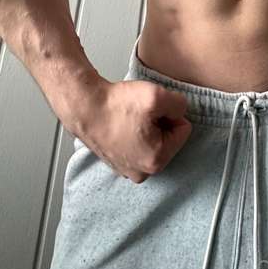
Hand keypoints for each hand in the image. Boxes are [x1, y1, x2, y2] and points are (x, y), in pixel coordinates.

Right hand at [77, 79, 192, 182]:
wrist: (84, 107)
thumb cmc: (116, 105)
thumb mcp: (157, 96)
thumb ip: (180, 104)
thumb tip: (180, 111)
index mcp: (156, 161)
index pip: (183, 129)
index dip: (170, 113)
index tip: (151, 109)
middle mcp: (142, 173)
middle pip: (168, 138)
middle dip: (160, 122)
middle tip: (141, 112)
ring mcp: (128, 170)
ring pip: (153, 141)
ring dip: (146, 127)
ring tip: (130, 117)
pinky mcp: (117, 163)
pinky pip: (137, 145)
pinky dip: (133, 133)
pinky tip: (122, 124)